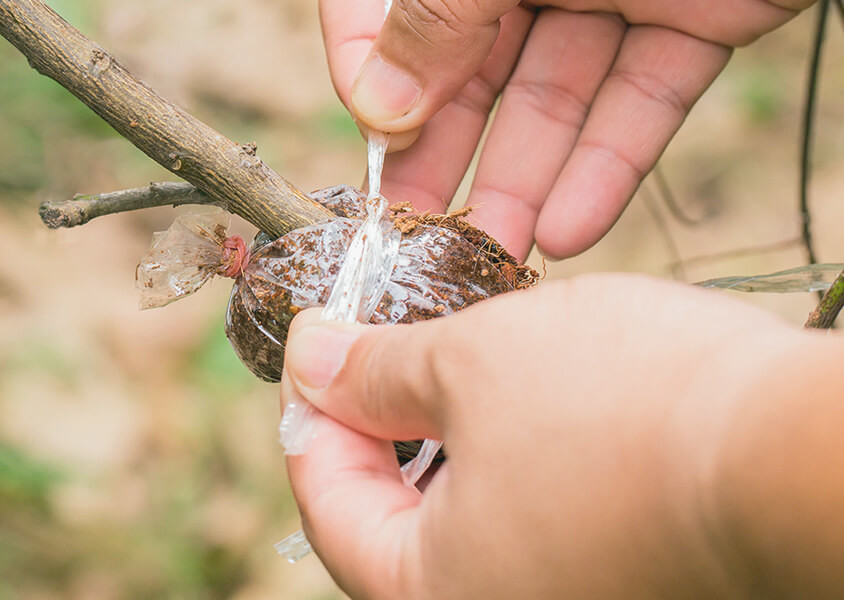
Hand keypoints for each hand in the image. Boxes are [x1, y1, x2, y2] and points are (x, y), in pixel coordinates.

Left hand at [279, 275, 840, 598]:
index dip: (311, 411)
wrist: (791, 449)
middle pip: (387, 514)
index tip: (317, 343)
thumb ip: (370, 370)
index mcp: (429, 594)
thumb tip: (306, 354)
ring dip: (440, 431)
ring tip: (450, 361)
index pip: (326, 502)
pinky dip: (498, 453)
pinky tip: (516, 398)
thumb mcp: (469, 365)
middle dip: (375, 420)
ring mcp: (556, 594)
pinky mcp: (605, 574)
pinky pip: (519, 514)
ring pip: (456, 511)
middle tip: (378, 344)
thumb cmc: (622, 408)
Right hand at [321, 0, 815, 258]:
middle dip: (446, 157)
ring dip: (527, 184)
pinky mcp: (695, 19)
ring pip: (557, 99)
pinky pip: (643, 100)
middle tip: (420, 235)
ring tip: (495, 258)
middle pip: (473, 70)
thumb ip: (438, 17)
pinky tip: (571, 231)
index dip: (372, 71)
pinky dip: (611, 166)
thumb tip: (375, 106)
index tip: (375, 138)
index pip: (392, 6)